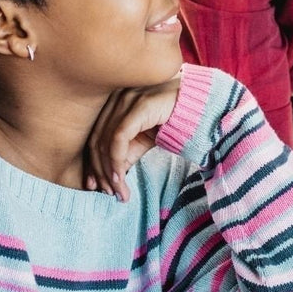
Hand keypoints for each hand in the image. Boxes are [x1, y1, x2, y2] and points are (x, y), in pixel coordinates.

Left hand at [82, 75, 181, 201]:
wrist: (201, 107)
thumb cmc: (172, 120)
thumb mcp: (144, 140)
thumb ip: (126, 154)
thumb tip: (112, 179)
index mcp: (113, 104)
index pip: (94, 137)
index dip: (92, 164)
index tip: (93, 185)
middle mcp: (116, 98)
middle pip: (96, 141)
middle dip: (100, 171)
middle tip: (107, 193)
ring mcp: (127, 99)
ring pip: (106, 142)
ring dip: (109, 172)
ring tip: (117, 192)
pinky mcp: (140, 105)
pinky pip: (119, 138)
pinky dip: (117, 161)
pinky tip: (120, 179)